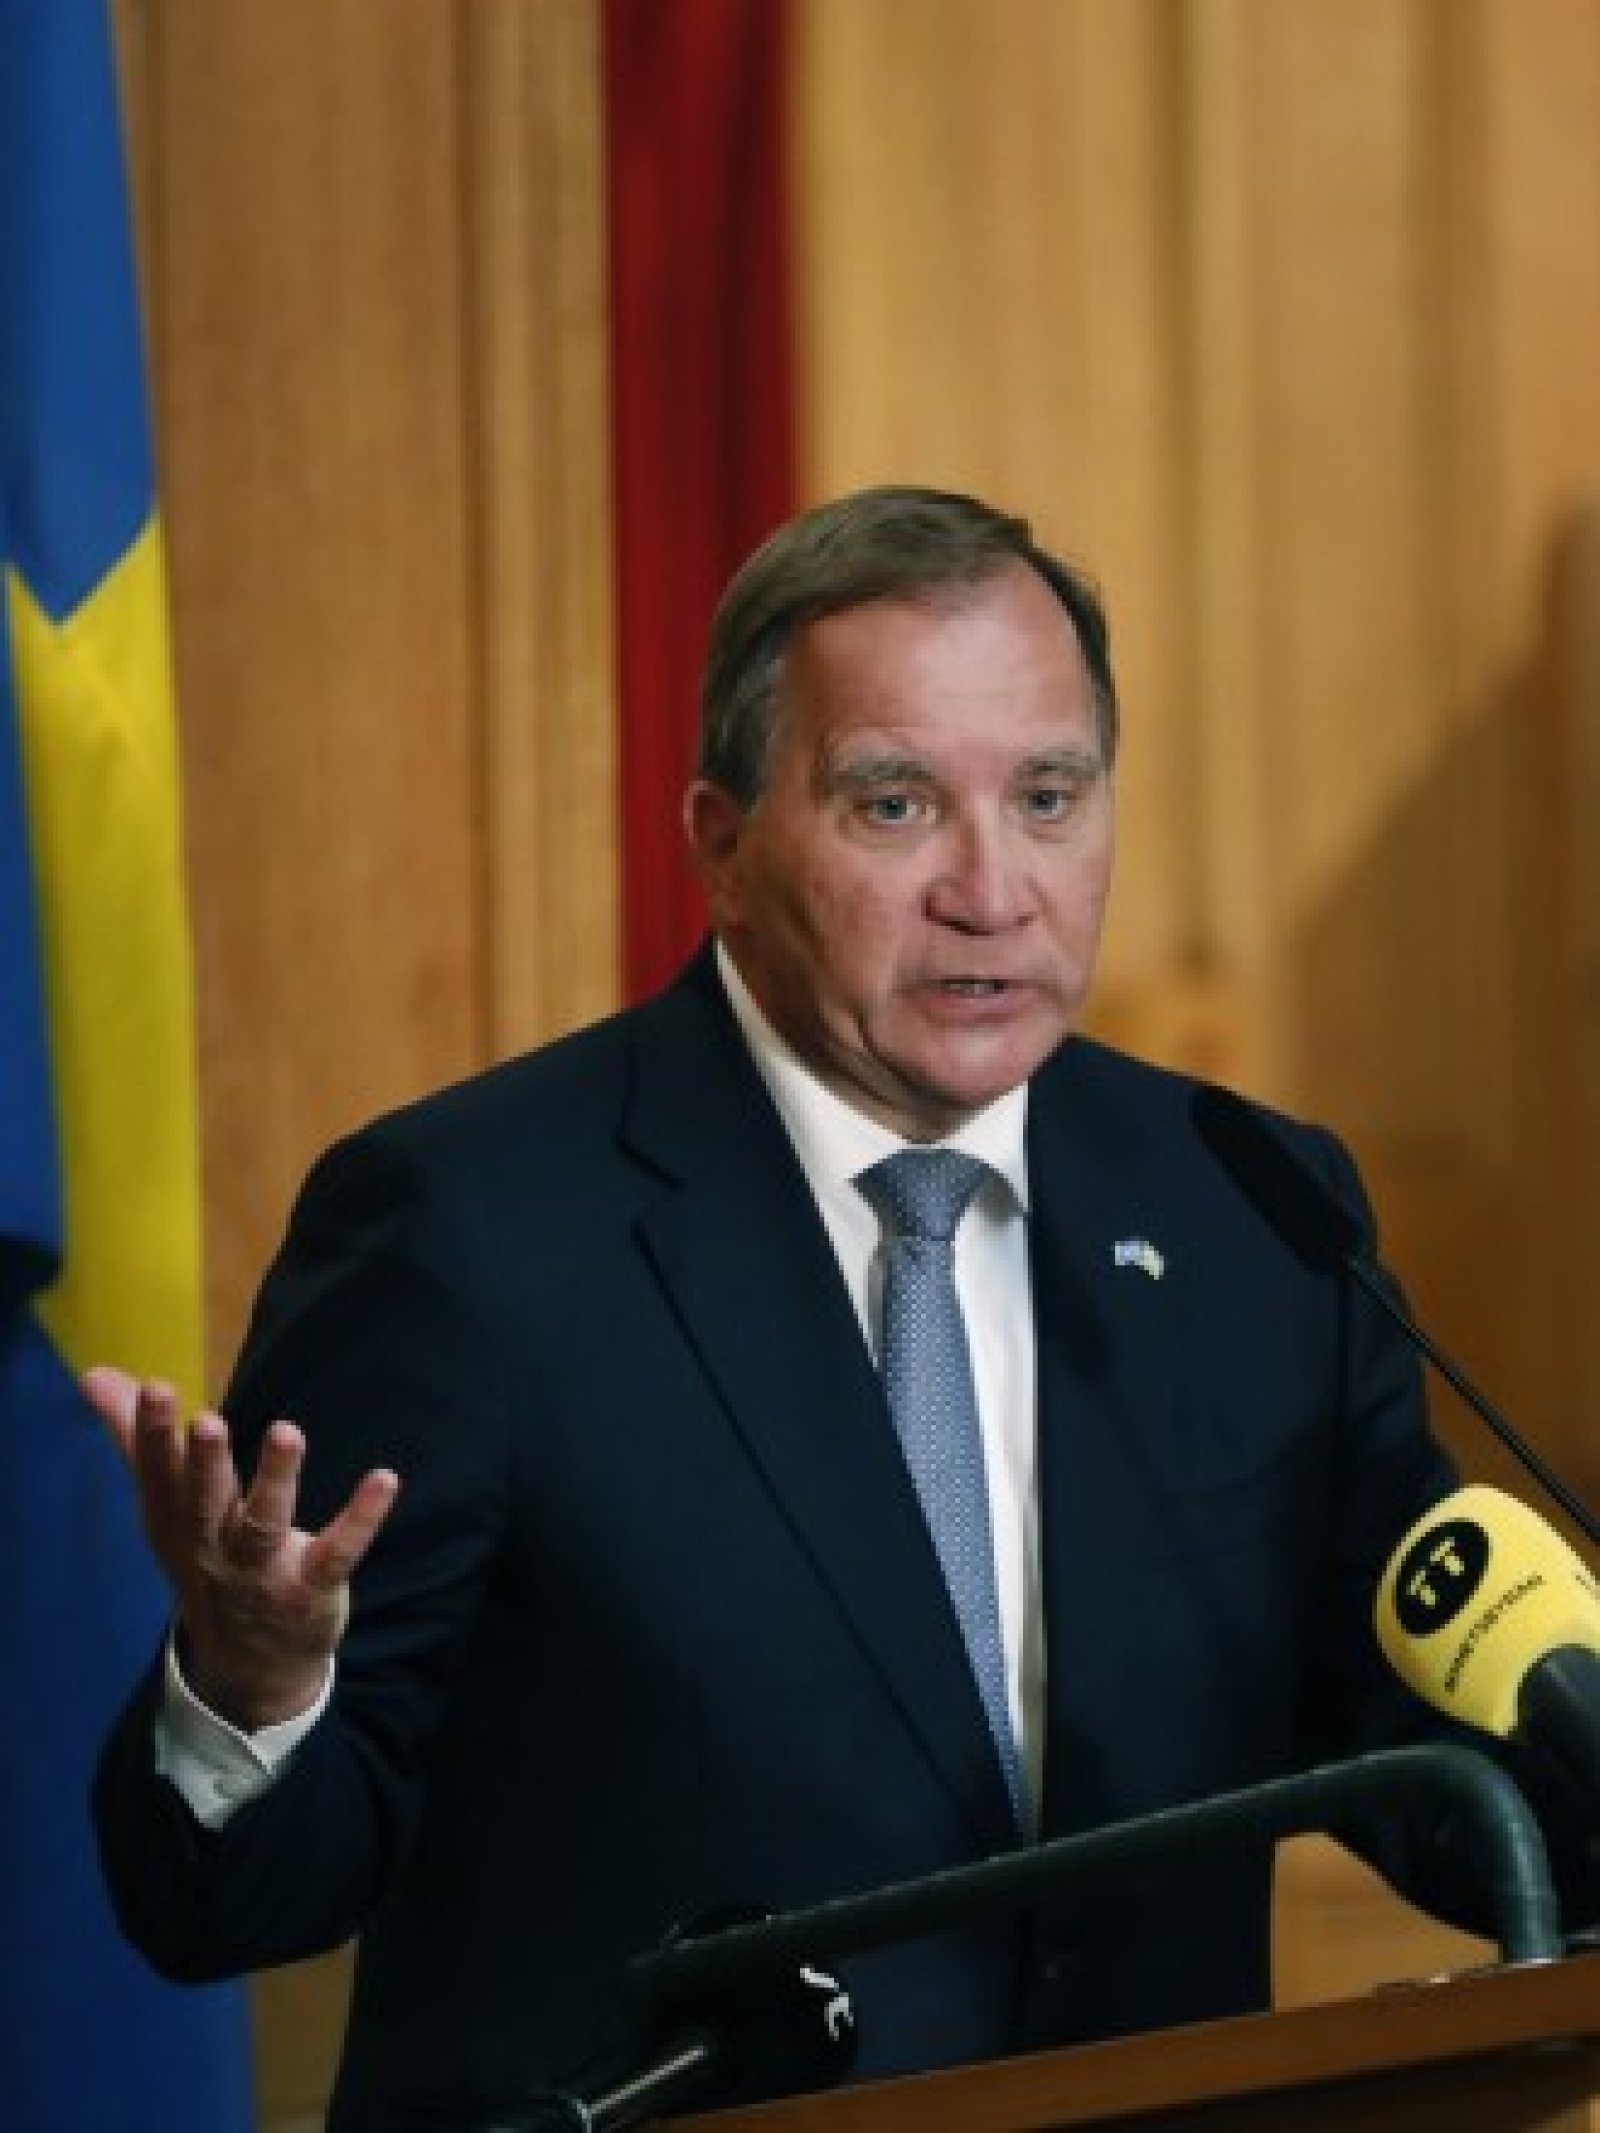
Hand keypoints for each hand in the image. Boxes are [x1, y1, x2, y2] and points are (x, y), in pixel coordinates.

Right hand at [84, 1366, 400, 1730]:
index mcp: (175, 1524)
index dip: (152, 1435)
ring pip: (266, 1525)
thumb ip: (137, 1439)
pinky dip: (360, 1520)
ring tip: (287, 1432)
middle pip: (205, 1504)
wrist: (248, 1664)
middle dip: (204, 1464)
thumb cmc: (205, 1559)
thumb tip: (93, 1375)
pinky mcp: (311, 1588)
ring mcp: (263, 1573)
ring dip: (277, 1481)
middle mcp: (213, 1548)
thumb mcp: (166, 1507)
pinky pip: (337, 1554)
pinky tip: (383, 1479)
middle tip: (206, 1420)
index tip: (154, 1387)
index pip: (158, 1477)